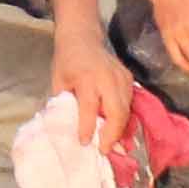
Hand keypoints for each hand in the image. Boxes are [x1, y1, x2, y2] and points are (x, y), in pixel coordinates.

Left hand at [50, 18, 140, 152]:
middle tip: (104, 150)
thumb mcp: (58, 82)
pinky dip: (126, 119)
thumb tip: (69, 128)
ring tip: (114, 145)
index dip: (88, 127)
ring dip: (121, 130)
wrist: (82, 37)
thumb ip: (65, 103)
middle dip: (112, 135)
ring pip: (126, 110)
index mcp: (86, 78)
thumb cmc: (66, 61)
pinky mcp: (129, 79)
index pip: (89, 107)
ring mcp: (121, 78)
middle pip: (117, 112)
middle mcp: (107, 78)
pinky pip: (130, 103)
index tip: (85, 143)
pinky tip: (120, 130)